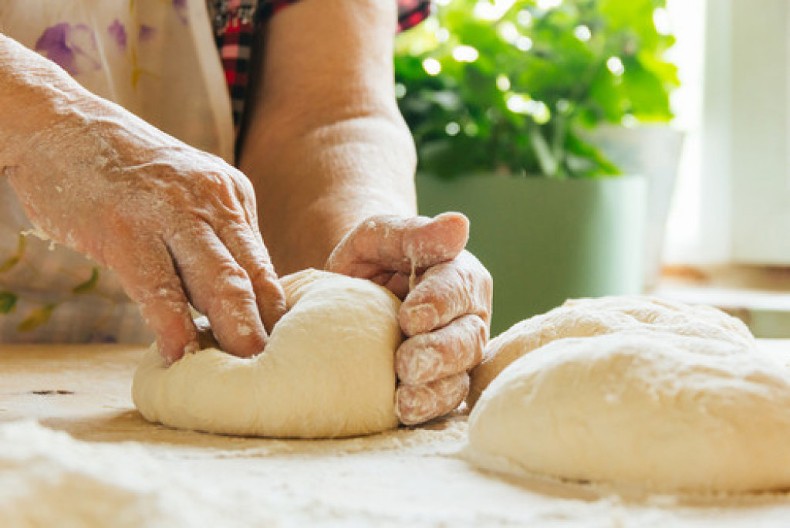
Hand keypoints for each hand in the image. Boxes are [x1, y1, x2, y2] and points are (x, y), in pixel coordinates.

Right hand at [5, 120, 285, 362]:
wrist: (60, 125)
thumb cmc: (127, 174)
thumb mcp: (189, 193)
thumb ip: (214, 239)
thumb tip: (237, 299)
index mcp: (232, 196)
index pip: (264, 265)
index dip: (275, 315)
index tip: (284, 351)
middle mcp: (212, 201)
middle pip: (252, 276)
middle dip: (268, 328)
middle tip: (279, 369)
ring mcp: (170, 213)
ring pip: (218, 281)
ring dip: (235, 330)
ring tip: (245, 370)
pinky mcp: (125, 229)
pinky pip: (157, 286)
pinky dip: (171, 325)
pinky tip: (177, 354)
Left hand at [326, 213, 492, 424]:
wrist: (350, 290)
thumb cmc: (372, 257)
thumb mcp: (381, 235)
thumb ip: (415, 233)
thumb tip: (459, 224)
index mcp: (459, 276)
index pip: (459, 287)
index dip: (440, 303)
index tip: (410, 316)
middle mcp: (467, 317)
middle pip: (468, 337)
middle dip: (440, 352)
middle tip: (407, 363)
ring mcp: (456, 355)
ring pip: (460, 375)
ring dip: (435, 388)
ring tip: (404, 399)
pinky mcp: (439, 383)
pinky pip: (442, 401)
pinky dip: (426, 409)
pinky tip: (403, 412)